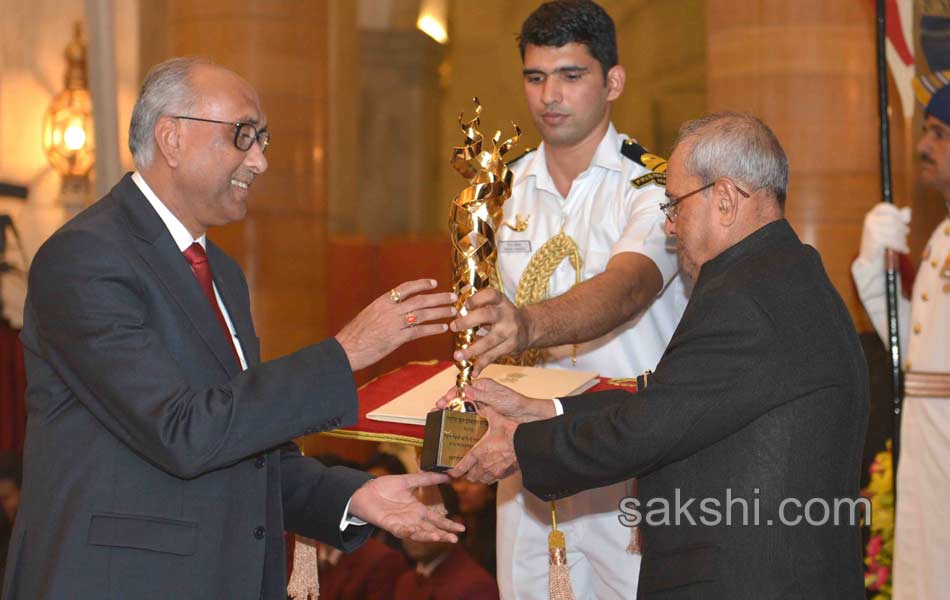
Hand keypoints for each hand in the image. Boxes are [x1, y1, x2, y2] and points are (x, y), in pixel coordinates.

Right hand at [336, 279, 456, 370]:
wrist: (346, 350)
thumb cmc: (354, 336)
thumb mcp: (368, 316)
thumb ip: (383, 311)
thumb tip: (395, 311)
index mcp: (382, 302)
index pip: (405, 288)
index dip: (421, 284)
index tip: (434, 283)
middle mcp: (390, 310)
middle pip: (420, 300)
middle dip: (439, 298)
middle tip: (453, 297)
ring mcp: (394, 323)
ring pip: (423, 314)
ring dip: (440, 312)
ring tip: (453, 311)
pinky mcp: (396, 338)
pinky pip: (419, 331)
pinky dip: (433, 328)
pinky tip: (443, 328)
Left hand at [348, 472, 464, 542]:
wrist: (365, 490)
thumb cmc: (385, 487)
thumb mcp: (409, 480)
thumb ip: (427, 479)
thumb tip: (446, 474)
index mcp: (418, 510)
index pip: (437, 520)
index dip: (449, 525)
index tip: (462, 528)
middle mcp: (412, 519)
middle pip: (431, 529)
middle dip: (443, 535)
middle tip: (455, 539)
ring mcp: (402, 523)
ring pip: (418, 533)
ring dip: (428, 536)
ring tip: (439, 537)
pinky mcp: (390, 525)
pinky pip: (400, 531)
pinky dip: (407, 532)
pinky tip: (413, 530)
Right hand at [436, 379, 554, 423]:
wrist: (526, 416)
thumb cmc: (515, 403)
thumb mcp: (498, 398)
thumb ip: (481, 395)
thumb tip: (465, 389)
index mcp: (483, 385)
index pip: (463, 387)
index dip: (452, 393)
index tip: (444, 400)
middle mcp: (480, 393)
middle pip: (460, 396)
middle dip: (447, 401)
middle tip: (437, 408)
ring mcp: (481, 404)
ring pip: (462, 405)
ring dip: (451, 410)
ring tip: (439, 415)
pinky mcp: (483, 414)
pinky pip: (469, 414)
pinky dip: (460, 417)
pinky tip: (453, 423)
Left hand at [448, 405, 520, 483]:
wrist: (526, 444)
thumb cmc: (511, 433)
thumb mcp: (495, 418)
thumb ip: (485, 413)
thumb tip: (480, 407)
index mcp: (478, 453)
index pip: (462, 467)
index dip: (454, 471)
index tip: (451, 472)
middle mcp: (485, 465)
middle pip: (471, 477)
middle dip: (467, 474)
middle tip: (466, 469)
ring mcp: (495, 472)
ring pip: (482, 480)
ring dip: (479, 476)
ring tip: (478, 470)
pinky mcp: (504, 474)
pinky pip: (494, 479)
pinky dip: (491, 476)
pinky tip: (493, 469)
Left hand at [449, 288, 529, 376]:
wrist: (528, 328)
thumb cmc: (503, 316)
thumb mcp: (495, 306)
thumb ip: (478, 308)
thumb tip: (455, 315)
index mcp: (501, 301)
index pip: (490, 295)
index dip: (476, 299)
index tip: (464, 305)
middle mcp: (506, 314)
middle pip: (486, 315)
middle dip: (468, 321)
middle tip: (453, 327)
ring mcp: (510, 331)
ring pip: (489, 340)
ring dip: (472, 349)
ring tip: (457, 355)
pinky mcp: (511, 346)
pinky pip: (494, 355)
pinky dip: (482, 364)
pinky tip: (473, 371)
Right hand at [858, 202, 910, 264]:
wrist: (869, 259)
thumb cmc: (880, 242)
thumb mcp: (888, 228)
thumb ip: (898, 218)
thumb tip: (907, 210)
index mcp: (872, 215)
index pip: (886, 207)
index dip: (897, 213)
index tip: (905, 221)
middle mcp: (870, 220)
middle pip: (893, 219)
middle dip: (902, 228)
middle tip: (906, 234)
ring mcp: (871, 229)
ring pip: (894, 230)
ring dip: (902, 238)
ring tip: (904, 243)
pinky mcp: (874, 239)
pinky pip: (893, 240)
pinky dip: (901, 246)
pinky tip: (904, 250)